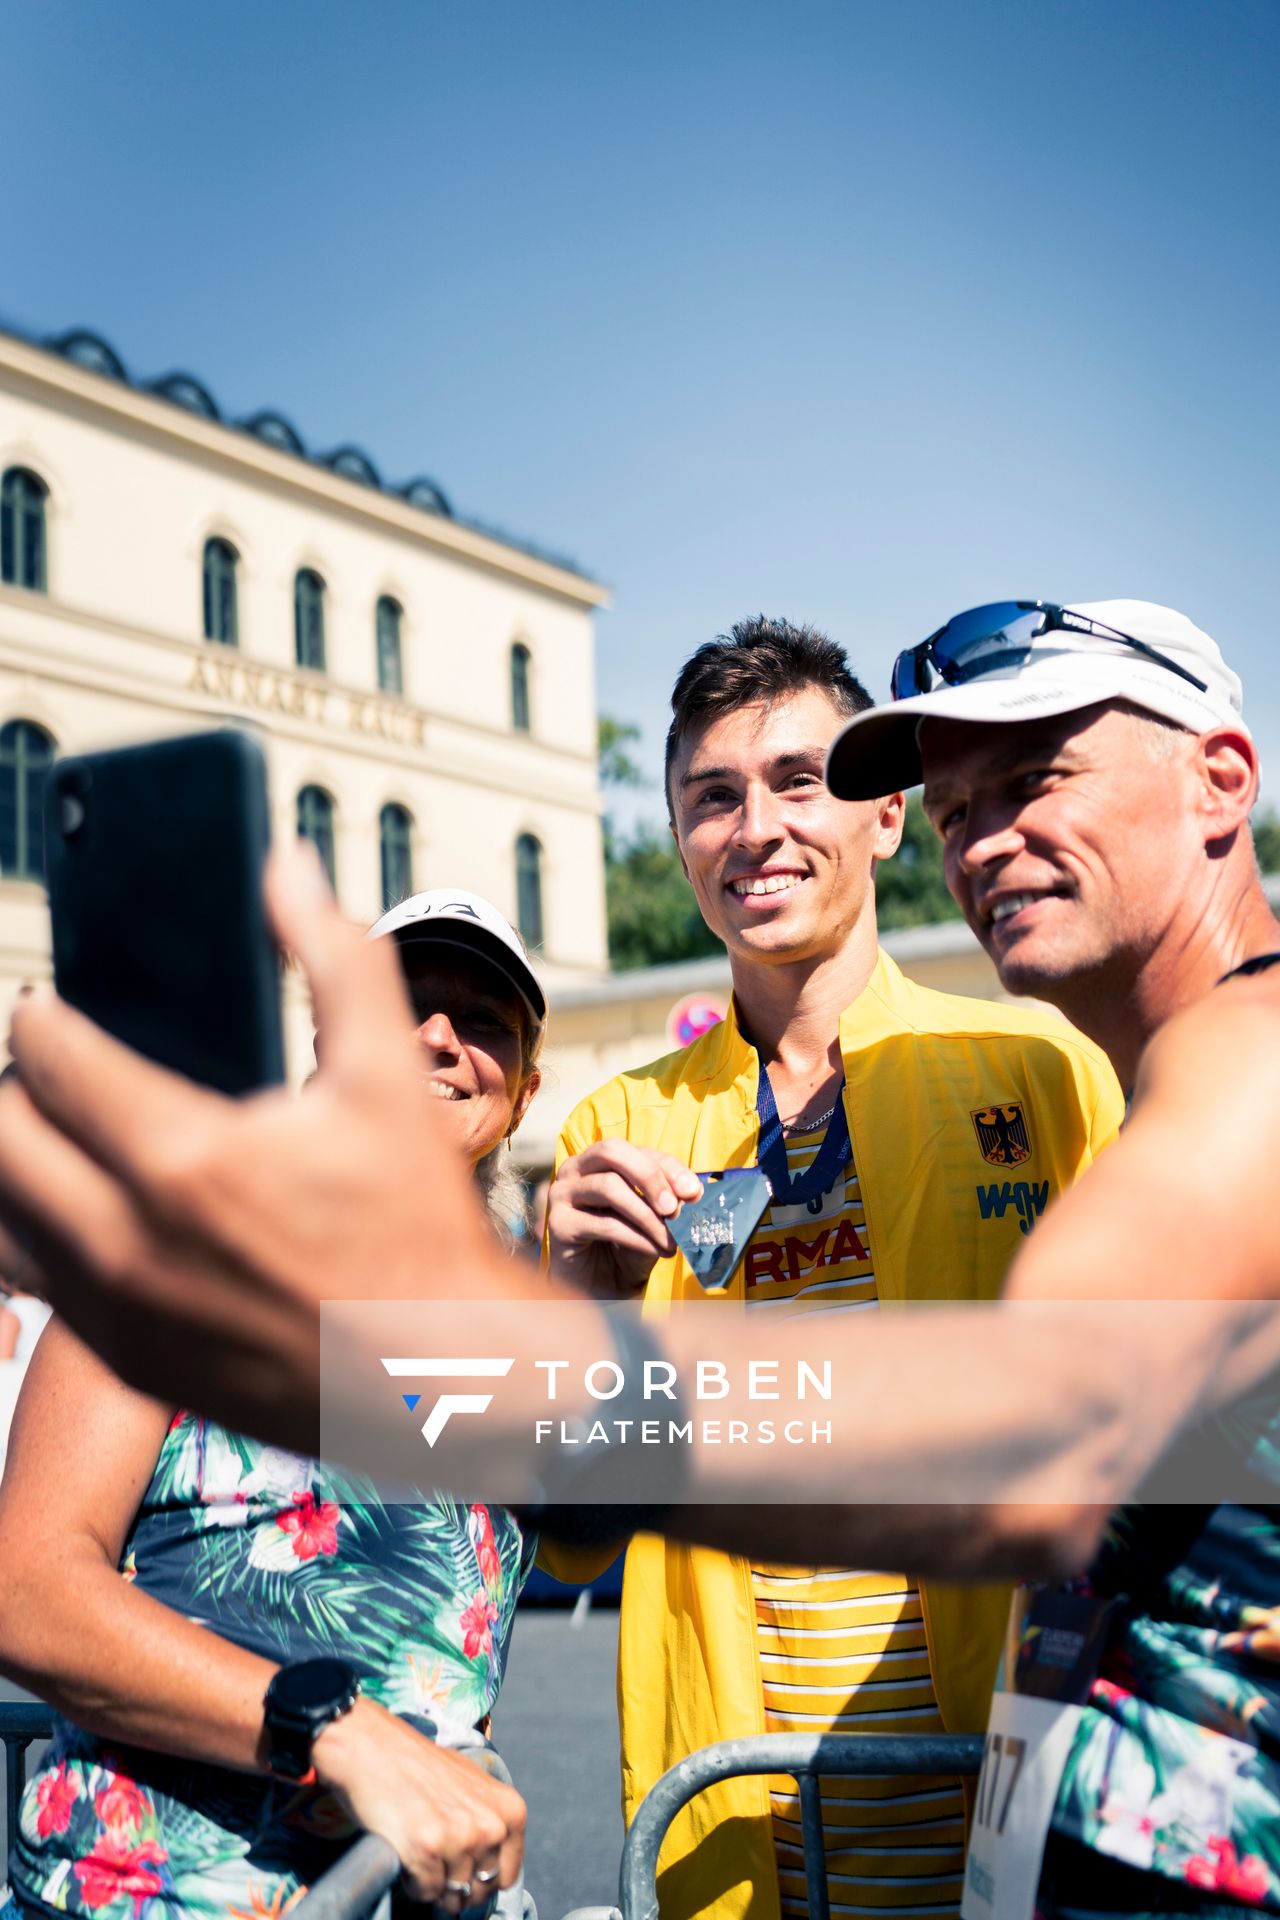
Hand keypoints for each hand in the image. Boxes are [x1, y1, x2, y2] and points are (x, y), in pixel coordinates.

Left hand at [0, 844, 501, 1448]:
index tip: (51, 1007)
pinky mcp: (120, 1356)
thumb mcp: (386, 1073)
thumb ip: (332, 953)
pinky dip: (37, 1233)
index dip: (39, 1016)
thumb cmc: (415, 1223)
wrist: (438, 1372)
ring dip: (16, 1165)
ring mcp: (116, 1308)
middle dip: (15, 1086)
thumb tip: (287, 864)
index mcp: (188, 1155)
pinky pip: (30, 1283)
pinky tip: (88, 1207)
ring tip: (59, 1137)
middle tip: (52, 1068)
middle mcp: (129, 1238)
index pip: (48, 1057)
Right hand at [312, 1697, 525, 1907]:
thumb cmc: (419, 1765)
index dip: (481, 1878)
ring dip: (433, 1883)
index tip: (462, 1869)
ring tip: (419, 1849)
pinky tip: (406, 1852)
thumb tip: (493, 1866)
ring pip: (453, 1896)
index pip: (507, 1876)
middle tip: (435, 1859)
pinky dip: (413, 1882)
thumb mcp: (472, 1784)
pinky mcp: (427, 1849)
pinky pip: (426, 1893)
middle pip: (481, 1891)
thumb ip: (489, 1821)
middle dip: (457, 1885)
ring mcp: (461, 1838)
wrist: (373, 1748)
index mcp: (510, 1810)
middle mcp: (492, 1826)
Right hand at [547, 1142, 701, 1296]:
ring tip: (671, 1241)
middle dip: (650, 1176)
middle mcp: (576, 1169)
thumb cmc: (627, 1247)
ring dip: (647, 1215)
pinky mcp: (558, 1223)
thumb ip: (668, 1202)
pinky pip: (604, 1223)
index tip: (695, 1192)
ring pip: (608, 1186)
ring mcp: (562, 1193)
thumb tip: (693, 1192)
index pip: (638, 1151)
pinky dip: (637, 1237)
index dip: (669, 1168)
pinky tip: (655, 1250)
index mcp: (600, 1160)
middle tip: (674, 1207)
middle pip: (613, 1152)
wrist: (600, 1288)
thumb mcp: (654, 1219)